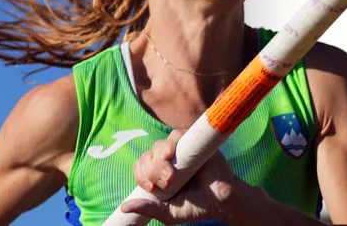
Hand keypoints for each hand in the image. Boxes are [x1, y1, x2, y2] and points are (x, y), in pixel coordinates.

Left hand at [119, 129, 237, 223]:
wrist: (222, 200)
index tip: (151, 188)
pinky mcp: (193, 140)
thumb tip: (124, 207)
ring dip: (159, 159)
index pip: (140, 166)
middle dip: (151, 170)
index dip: (141, 175)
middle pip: (148, 155)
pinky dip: (171, 141)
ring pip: (160, 145)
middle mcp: (167, 159)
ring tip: (171, 175)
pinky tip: (172, 153)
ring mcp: (180, 148)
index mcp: (158, 174)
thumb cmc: (196, 206)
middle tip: (167, 183)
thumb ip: (149, 208)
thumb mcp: (169, 212)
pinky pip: (177, 134)